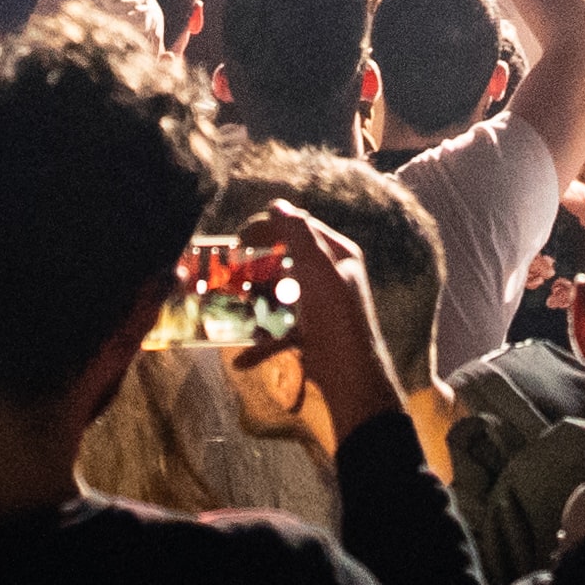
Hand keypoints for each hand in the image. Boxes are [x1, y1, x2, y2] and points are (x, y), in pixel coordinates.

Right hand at [230, 199, 401, 431]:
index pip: (300, 229)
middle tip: (232, 266)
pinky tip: (242, 360)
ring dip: (257, 301)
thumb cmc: (338, 319)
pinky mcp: (312, 334)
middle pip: (288, 260)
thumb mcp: (319, 270)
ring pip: (281, 295)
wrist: (352, 378)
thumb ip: (299, 235)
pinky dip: (262, 344)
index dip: (269, 228)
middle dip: (259, 263)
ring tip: (233, 302)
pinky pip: (281, 333)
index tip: (238, 237)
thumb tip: (276, 205)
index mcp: (338, 256)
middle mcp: (332, 277)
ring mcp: (321, 307)